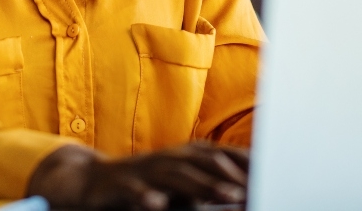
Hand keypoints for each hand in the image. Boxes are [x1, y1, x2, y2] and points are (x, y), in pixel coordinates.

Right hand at [27, 141, 248, 209]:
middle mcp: (166, 159)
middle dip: (233, 174)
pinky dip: (147, 198)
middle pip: (204, 162)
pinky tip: (159, 205)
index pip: (220, 155)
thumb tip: (242, 197)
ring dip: (204, 185)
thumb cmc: (142, 187)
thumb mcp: (177, 188)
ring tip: (230, 196)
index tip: (273, 173)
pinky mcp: (120, 186)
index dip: (246, 162)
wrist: (89, 183)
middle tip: (259, 187)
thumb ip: (206, 190)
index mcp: (183, 157)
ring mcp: (143, 171)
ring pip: (175, 175)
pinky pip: (134, 192)